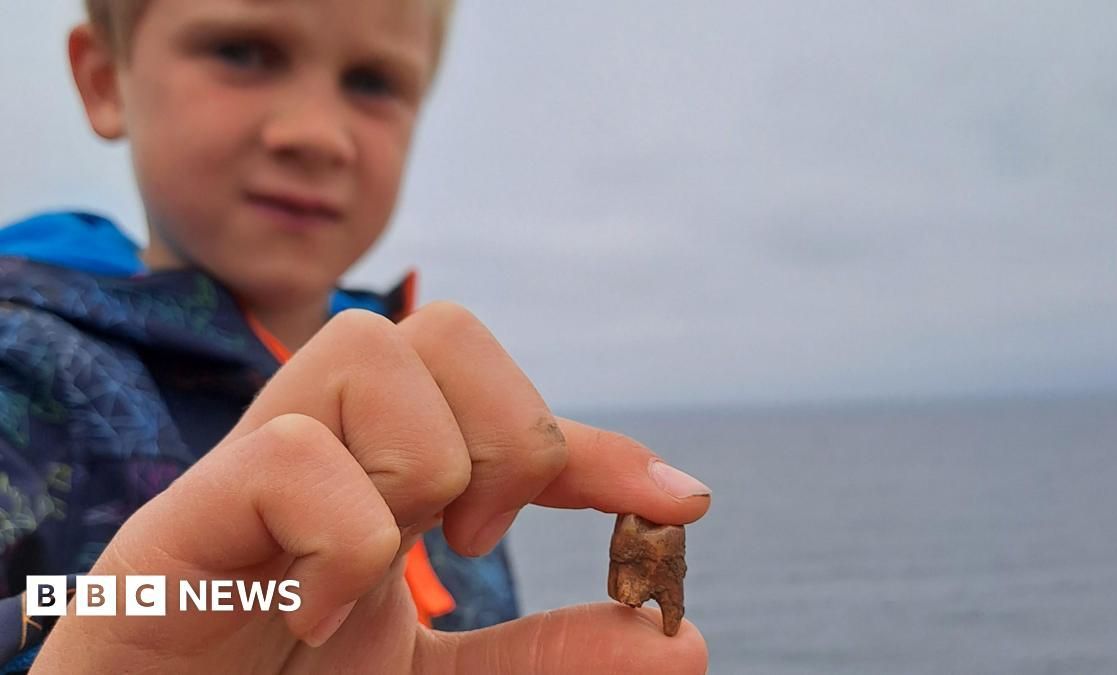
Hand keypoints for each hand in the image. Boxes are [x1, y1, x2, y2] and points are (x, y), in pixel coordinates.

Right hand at [31, 303, 710, 673]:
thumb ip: (546, 659)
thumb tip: (679, 640)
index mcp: (385, 478)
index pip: (508, 410)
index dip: (601, 449)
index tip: (681, 504)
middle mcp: (324, 448)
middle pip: (444, 328)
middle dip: (506, 433)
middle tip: (477, 538)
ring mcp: (250, 472)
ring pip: (368, 349)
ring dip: (422, 469)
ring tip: (390, 569)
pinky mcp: (178, 519)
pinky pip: (291, 454)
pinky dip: (343, 538)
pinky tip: (321, 618)